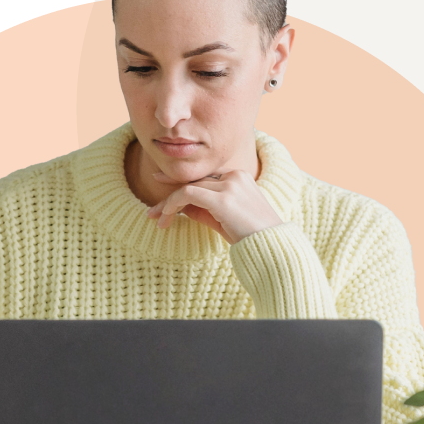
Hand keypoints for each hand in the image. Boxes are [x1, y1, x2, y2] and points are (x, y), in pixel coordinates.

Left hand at [146, 168, 282, 243]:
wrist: (271, 247)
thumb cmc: (250, 237)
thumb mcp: (223, 220)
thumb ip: (204, 209)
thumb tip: (180, 207)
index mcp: (239, 177)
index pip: (203, 179)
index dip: (180, 183)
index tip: (162, 186)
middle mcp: (234, 176)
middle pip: (194, 182)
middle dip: (170, 197)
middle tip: (152, 211)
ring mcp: (229, 186)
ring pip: (188, 187)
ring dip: (168, 204)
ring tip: (155, 218)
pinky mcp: (222, 198)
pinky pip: (188, 194)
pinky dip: (173, 204)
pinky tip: (166, 217)